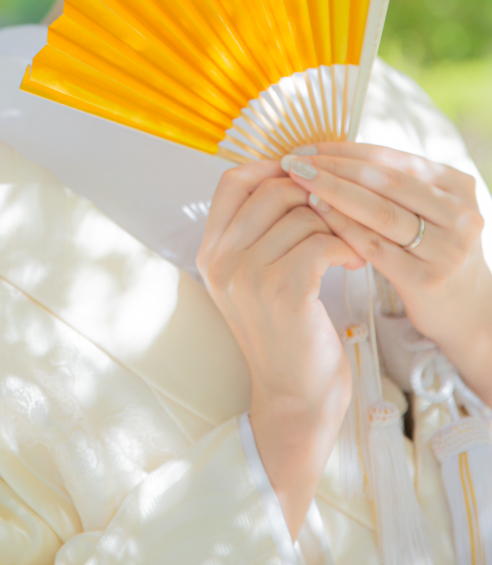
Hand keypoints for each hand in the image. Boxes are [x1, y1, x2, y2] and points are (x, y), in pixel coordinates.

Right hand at [197, 160, 363, 536]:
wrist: (296, 397)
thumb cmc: (287, 332)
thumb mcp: (255, 278)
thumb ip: (260, 230)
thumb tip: (295, 172)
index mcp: (210, 251)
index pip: (232, 180)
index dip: (270, 167)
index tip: (305, 177)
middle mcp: (221, 260)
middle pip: (272, 190)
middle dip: (314, 197)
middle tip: (338, 217)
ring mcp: (247, 275)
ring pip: (302, 214)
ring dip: (336, 225)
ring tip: (350, 244)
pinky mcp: (283, 291)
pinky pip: (321, 241)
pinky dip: (346, 246)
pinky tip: (355, 261)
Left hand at [282, 143, 491, 405]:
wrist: (466, 313)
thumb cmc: (431, 250)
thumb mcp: (426, 209)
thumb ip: (391, 183)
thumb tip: (327, 152)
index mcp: (457, 185)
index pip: (392, 158)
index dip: (345, 150)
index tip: (307, 147)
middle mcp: (459, 214)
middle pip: (384, 181)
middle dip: (334, 167)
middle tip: (293, 161)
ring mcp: (446, 248)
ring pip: (379, 211)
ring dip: (333, 192)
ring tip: (298, 182)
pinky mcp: (426, 279)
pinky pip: (374, 246)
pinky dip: (342, 226)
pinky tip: (316, 213)